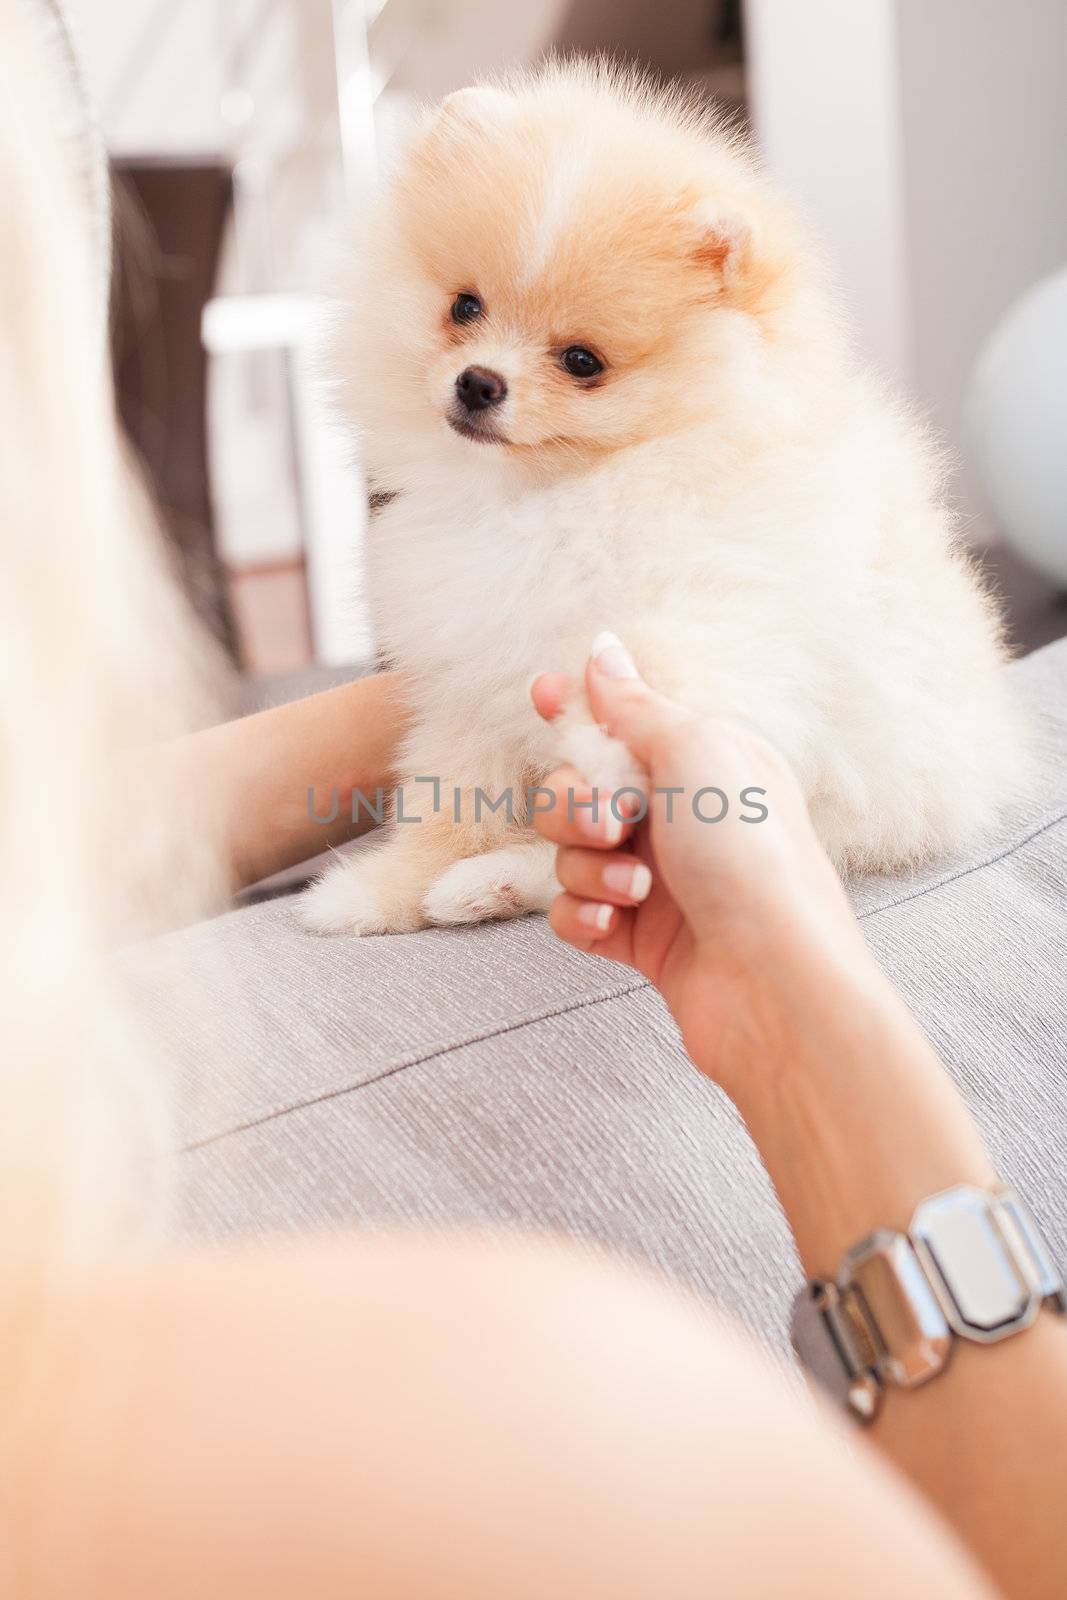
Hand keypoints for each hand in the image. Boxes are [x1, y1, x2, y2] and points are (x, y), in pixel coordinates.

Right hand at [531, 635, 887, 1095]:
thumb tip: (601, 650)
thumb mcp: (696, 753)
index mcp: (703, 761)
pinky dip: (584, 916)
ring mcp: (658, 878)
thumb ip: (635, 706)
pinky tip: (613, 925)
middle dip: (573, 805)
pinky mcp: (639, 938)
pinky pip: (573, 912)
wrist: (774, 981)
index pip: (624, 721)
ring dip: (589, 868)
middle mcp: (680, 816)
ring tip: (638, 888)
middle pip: (577, 790)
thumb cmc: (750, 857)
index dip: (578, 710)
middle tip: (609, 825)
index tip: (543, 695)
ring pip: (570, 854)